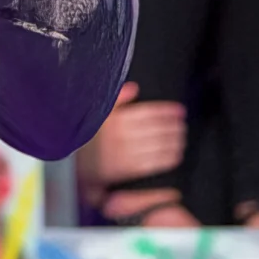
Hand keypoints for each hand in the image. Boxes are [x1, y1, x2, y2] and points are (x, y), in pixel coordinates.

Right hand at [77, 81, 186, 199]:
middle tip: (183, 125)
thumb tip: (134, 88)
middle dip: (174, 127)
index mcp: (116, 119)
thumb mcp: (98, 114)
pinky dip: (168, 158)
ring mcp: (125, 153)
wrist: (75, 166)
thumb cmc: (88, 138)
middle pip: (157, 129)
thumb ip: (116, 100)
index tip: (179, 111)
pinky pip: (154, 163)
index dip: (167, 111)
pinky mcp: (127, 170)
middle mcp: (122, 136)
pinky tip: (176, 155)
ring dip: (174, 142)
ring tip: (182, 138)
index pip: (149, 112)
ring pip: (158, 146)